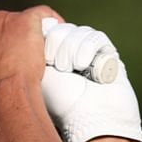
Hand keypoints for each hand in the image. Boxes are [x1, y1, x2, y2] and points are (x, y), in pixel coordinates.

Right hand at [0, 2, 50, 104]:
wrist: (2, 95)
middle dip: (9, 32)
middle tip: (18, 52)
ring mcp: (3, 19)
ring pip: (21, 20)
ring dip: (28, 33)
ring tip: (36, 55)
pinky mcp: (25, 20)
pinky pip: (43, 14)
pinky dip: (51, 20)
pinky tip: (57, 29)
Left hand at [40, 19, 141, 141]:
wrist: (92, 118)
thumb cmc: (61, 102)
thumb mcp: (39, 73)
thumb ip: (34, 48)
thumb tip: (37, 23)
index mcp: (50, 60)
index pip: (46, 32)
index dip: (46, 41)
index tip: (46, 61)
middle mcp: (69, 55)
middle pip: (61, 29)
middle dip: (60, 48)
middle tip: (63, 69)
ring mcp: (89, 53)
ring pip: (78, 32)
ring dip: (74, 51)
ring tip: (76, 71)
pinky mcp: (107, 53)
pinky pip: (95, 36)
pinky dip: (89, 49)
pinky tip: (88, 68)